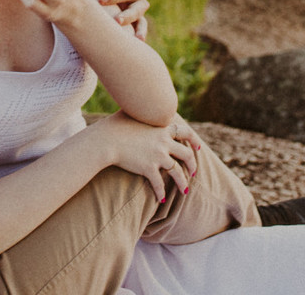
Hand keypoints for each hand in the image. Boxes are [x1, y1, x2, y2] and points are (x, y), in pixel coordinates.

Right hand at [87, 113, 201, 202]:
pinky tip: (161, 199)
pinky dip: (161, 192)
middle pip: (186, 154)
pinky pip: (159, 184)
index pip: (186, 132)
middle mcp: (164, 142)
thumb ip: (141, 112)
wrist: (105, 140)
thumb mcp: (132, 113)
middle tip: (193, 172)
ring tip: (184, 190)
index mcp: (162, 128)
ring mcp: (158, 156)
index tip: (198, 148)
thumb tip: (140, 104)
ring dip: (183, 182)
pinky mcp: (149, 168)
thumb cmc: (114, 125)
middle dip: (192, 164)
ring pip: (178, 172)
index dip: (194, 140)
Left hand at [95, 0, 150, 40]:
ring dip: (137, 29)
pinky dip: (139, 37)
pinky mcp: (133, 25)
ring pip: (141, 21)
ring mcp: (137, 14)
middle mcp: (139, 0)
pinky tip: (136, 44)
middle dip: (128, 14)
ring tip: (133, 38)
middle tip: (116, 20)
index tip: (101, 0)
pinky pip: (138, 32)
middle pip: (138, 8)